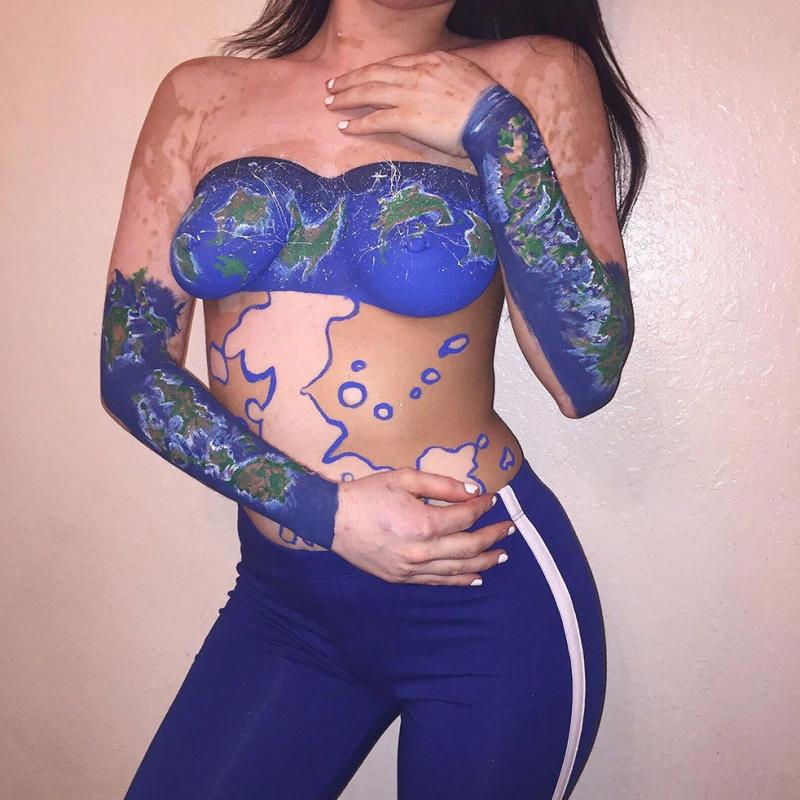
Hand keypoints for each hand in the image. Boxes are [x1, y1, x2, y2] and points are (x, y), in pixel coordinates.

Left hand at [322, 50, 497, 157]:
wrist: (493, 119)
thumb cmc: (487, 104)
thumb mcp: (467, 77)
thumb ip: (447, 76)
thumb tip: (439, 83)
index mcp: (432, 60)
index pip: (395, 63)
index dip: (374, 70)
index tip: (361, 75)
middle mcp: (417, 73)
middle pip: (375, 73)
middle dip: (351, 79)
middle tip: (333, 86)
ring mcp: (410, 95)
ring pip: (369, 92)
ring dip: (346, 97)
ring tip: (330, 102)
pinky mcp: (407, 118)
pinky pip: (375, 119)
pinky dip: (357, 123)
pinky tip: (345, 126)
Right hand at [331, 467, 514, 585]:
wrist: (332, 520)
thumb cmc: (367, 494)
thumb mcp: (405, 478)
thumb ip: (442, 484)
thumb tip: (473, 491)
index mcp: (423, 523)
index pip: (465, 517)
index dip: (482, 507)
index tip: (492, 500)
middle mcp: (421, 551)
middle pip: (469, 546)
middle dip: (493, 536)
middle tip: (509, 528)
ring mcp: (411, 568)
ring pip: (458, 569)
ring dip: (484, 561)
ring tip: (502, 554)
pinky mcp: (402, 578)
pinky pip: (438, 581)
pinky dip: (460, 580)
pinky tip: (476, 577)